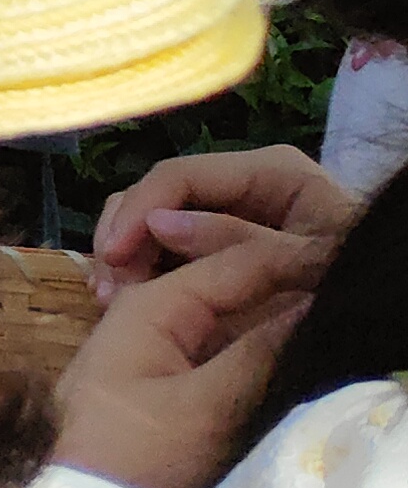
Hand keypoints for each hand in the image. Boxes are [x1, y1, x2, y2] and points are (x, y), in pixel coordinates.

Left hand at [52, 225, 330, 487]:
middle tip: (344, 288)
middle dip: (287, 281)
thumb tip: (312, 307)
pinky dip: (257, 345)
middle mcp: (154, 312)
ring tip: (327, 316)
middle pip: (234, 284)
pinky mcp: (170, 379)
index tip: (346, 261)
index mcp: (153, 303)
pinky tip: (292, 350)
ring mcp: (160, 345)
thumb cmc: (135, 456)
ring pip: (233, 316)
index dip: (295, 259)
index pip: (236, 262)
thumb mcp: (204, 407)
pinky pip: (222, 347)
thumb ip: (258, 354)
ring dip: (276, 314)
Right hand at [90, 144, 360, 285]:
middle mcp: (242, 187)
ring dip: (127, 258)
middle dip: (126, 237)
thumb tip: (159, 225)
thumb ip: (237, 242)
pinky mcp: (221, 250)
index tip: (112, 255)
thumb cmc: (356, 283)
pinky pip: (167, 251)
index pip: (179, 175)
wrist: (389, 315)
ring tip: (111, 299)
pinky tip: (126, 300)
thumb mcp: (307, 264)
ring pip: (154, 222)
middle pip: (159, 196)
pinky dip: (142, 273)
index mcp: (268, 172)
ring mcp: (229, 217)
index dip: (138, 211)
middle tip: (108, 287)